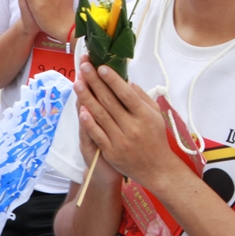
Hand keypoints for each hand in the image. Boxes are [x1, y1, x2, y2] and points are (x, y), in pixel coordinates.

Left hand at [74, 59, 181, 186]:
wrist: (156, 169)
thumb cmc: (155, 138)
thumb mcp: (155, 115)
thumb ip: (141, 98)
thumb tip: (127, 81)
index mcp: (145, 116)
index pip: (126, 94)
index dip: (113, 80)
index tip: (101, 66)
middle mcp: (133, 127)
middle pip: (110, 101)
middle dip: (95, 82)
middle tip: (84, 67)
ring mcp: (121, 140)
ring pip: (100, 115)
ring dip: (87, 98)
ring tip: (77, 82)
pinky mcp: (111, 152)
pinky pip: (97, 134)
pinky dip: (88, 122)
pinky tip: (80, 109)